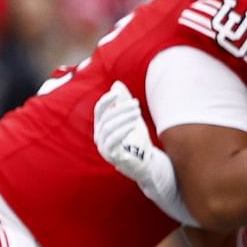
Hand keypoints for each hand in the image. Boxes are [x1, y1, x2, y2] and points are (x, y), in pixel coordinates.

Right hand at [94, 82, 193, 223]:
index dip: (106, 100)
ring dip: (123, 118)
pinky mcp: (111, 156)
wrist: (147, 162)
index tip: (118, 93)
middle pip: (106, 118)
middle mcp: (98, 137)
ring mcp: (103, 148)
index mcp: (102, 127)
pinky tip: (133, 124)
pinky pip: (112, 141)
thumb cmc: (138, 140)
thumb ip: (123, 102)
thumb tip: (116, 84)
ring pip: (108, 128)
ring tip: (137, 112)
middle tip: (136, 104)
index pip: (99, 110)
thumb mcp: (132, 118)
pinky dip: (121, 130)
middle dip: (120, 109)